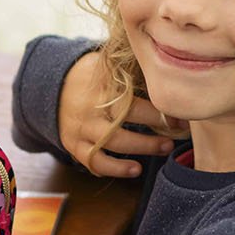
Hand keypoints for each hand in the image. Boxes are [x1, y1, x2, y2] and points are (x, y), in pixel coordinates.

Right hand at [57, 50, 182, 178]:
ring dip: (143, 146)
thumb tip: (172, 83)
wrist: (55, 88)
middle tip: (177, 133)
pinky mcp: (74, 144)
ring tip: (164, 148)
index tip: (180, 116)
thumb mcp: (109, 66)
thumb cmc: (95, 77)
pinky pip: (96, 162)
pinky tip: (135, 169)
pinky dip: (116, 169)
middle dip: (156, 125)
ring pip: (114, 142)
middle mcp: (91, 105)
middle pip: (127, 117)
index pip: (135, 94)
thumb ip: (134, 72)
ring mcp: (82, 126)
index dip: (159, 108)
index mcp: (103, 82)